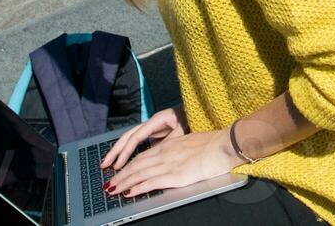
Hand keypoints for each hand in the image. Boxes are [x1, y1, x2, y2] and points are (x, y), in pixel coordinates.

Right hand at [101, 107, 186, 172]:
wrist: (201, 111)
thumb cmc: (194, 118)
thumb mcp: (183, 129)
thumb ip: (170, 140)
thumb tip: (156, 152)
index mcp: (158, 120)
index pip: (137, 136)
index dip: (127, 150)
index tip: (119, 164)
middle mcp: (152, 122)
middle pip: (129, 135)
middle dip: (116, 150)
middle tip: (105, 164)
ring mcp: (153, 127)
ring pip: (131, 138)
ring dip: (120, 150)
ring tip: (109, 163)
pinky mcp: (156, 132)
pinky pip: (139, 142)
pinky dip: (130, 151)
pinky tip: (124, 161)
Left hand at [104, 123, 237, 198]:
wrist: (224, 145)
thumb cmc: (212, 144)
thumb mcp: (189, 143)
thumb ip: (177, 150)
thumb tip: (170, 158)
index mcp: (169, 145)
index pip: (142, 156)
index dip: (128, 166)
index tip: (119, 172)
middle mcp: (165, 153)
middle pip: (137, 165)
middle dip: (121, 175)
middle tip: (110, 184)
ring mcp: (169, 164)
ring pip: (140, 174)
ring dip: (124, 182)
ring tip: (113, 189)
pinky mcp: (175, 176)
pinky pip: (151, 183)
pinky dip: (138, 188)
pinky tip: (130, 192)